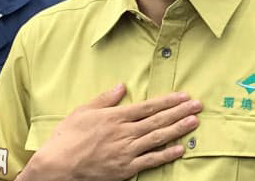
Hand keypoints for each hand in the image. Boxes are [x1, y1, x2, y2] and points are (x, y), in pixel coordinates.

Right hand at [17, 84, 201, 180]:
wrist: (56, 167)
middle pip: (158, 120)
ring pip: (158, 138)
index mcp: (115, 117)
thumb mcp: (83, 111)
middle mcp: (124, 133)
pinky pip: (150, 161)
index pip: (148, 106)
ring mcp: (126, 152)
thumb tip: (122, 86)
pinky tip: (180, 149)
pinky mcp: (125, 169)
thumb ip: (105, 99)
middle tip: (198, 105)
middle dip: (180, 111)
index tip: (183, 95)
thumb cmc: (67, 138)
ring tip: (194, 122)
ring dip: (178, 129)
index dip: (168, 101)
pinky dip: (166, 155)